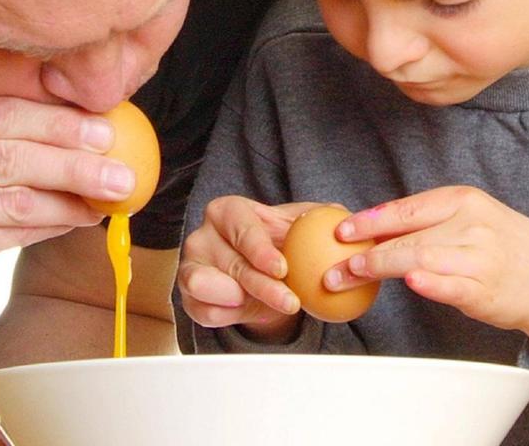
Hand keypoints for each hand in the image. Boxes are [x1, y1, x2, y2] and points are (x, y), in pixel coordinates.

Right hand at [0, 91, 131, 332]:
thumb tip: (87, 122)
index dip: (55, 119)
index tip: (106, 127)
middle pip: (6, 153)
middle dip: (73, 160)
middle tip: (121, 167)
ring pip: (12, 197)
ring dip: (70, 197)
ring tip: (111, 195)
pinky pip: (7, 233)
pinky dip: (50, 225)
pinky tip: (78, 219)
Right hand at [177, 196, 324, 339]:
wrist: (256, 272)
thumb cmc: (277, 243)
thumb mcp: (298, 225)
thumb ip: (320, 217)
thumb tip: (341, 215)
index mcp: (227, 210)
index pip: (242, 229)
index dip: (260, 250)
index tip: (283, 268)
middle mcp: (202, 235)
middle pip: (233, 265)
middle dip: (263, 286)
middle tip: (291, 301)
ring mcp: (190, 266)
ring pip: (211, 290)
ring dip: (245, 303)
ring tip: (272, 307)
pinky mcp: (187, 296)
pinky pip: (206, 312)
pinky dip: (232, 316)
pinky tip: (255, 311)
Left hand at [329, 185, 528, 365]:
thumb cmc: (502, 247)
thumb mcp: (470, 220)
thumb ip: (427, 222)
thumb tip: (370, 228)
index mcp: (463, 201)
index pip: (407, 209)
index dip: (370, 220)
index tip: (341, 230)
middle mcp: (471, 225)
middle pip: (407, 237)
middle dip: (365, 252)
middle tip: (335, 265)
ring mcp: (479, 257)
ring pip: (420, 260)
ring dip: (381, 268)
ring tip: (350, 276)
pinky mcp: (484, 289)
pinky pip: (451, 286)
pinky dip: (429, 284)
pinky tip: (409, 283)